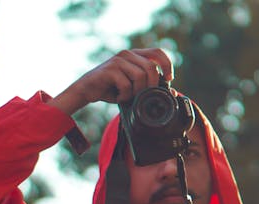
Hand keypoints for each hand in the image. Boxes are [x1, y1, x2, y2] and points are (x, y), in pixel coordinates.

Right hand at [48, 48, 173, 114]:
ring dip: (137, 92)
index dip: (167, 65)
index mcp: (135, 55)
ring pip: (140, 76)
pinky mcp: (110, 69)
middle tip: (144, 97)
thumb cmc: (112, 89)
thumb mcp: (133, 86)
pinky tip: (120, 97)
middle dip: (152, 86)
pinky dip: (125, 95)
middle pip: (151, 67)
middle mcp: (128, 54)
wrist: (86, 90)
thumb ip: (148, 84)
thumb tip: (171, 91)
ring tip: (129, 97)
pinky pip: (126, 84)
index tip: (169, 79)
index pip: (158, 52)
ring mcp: (118, 60)